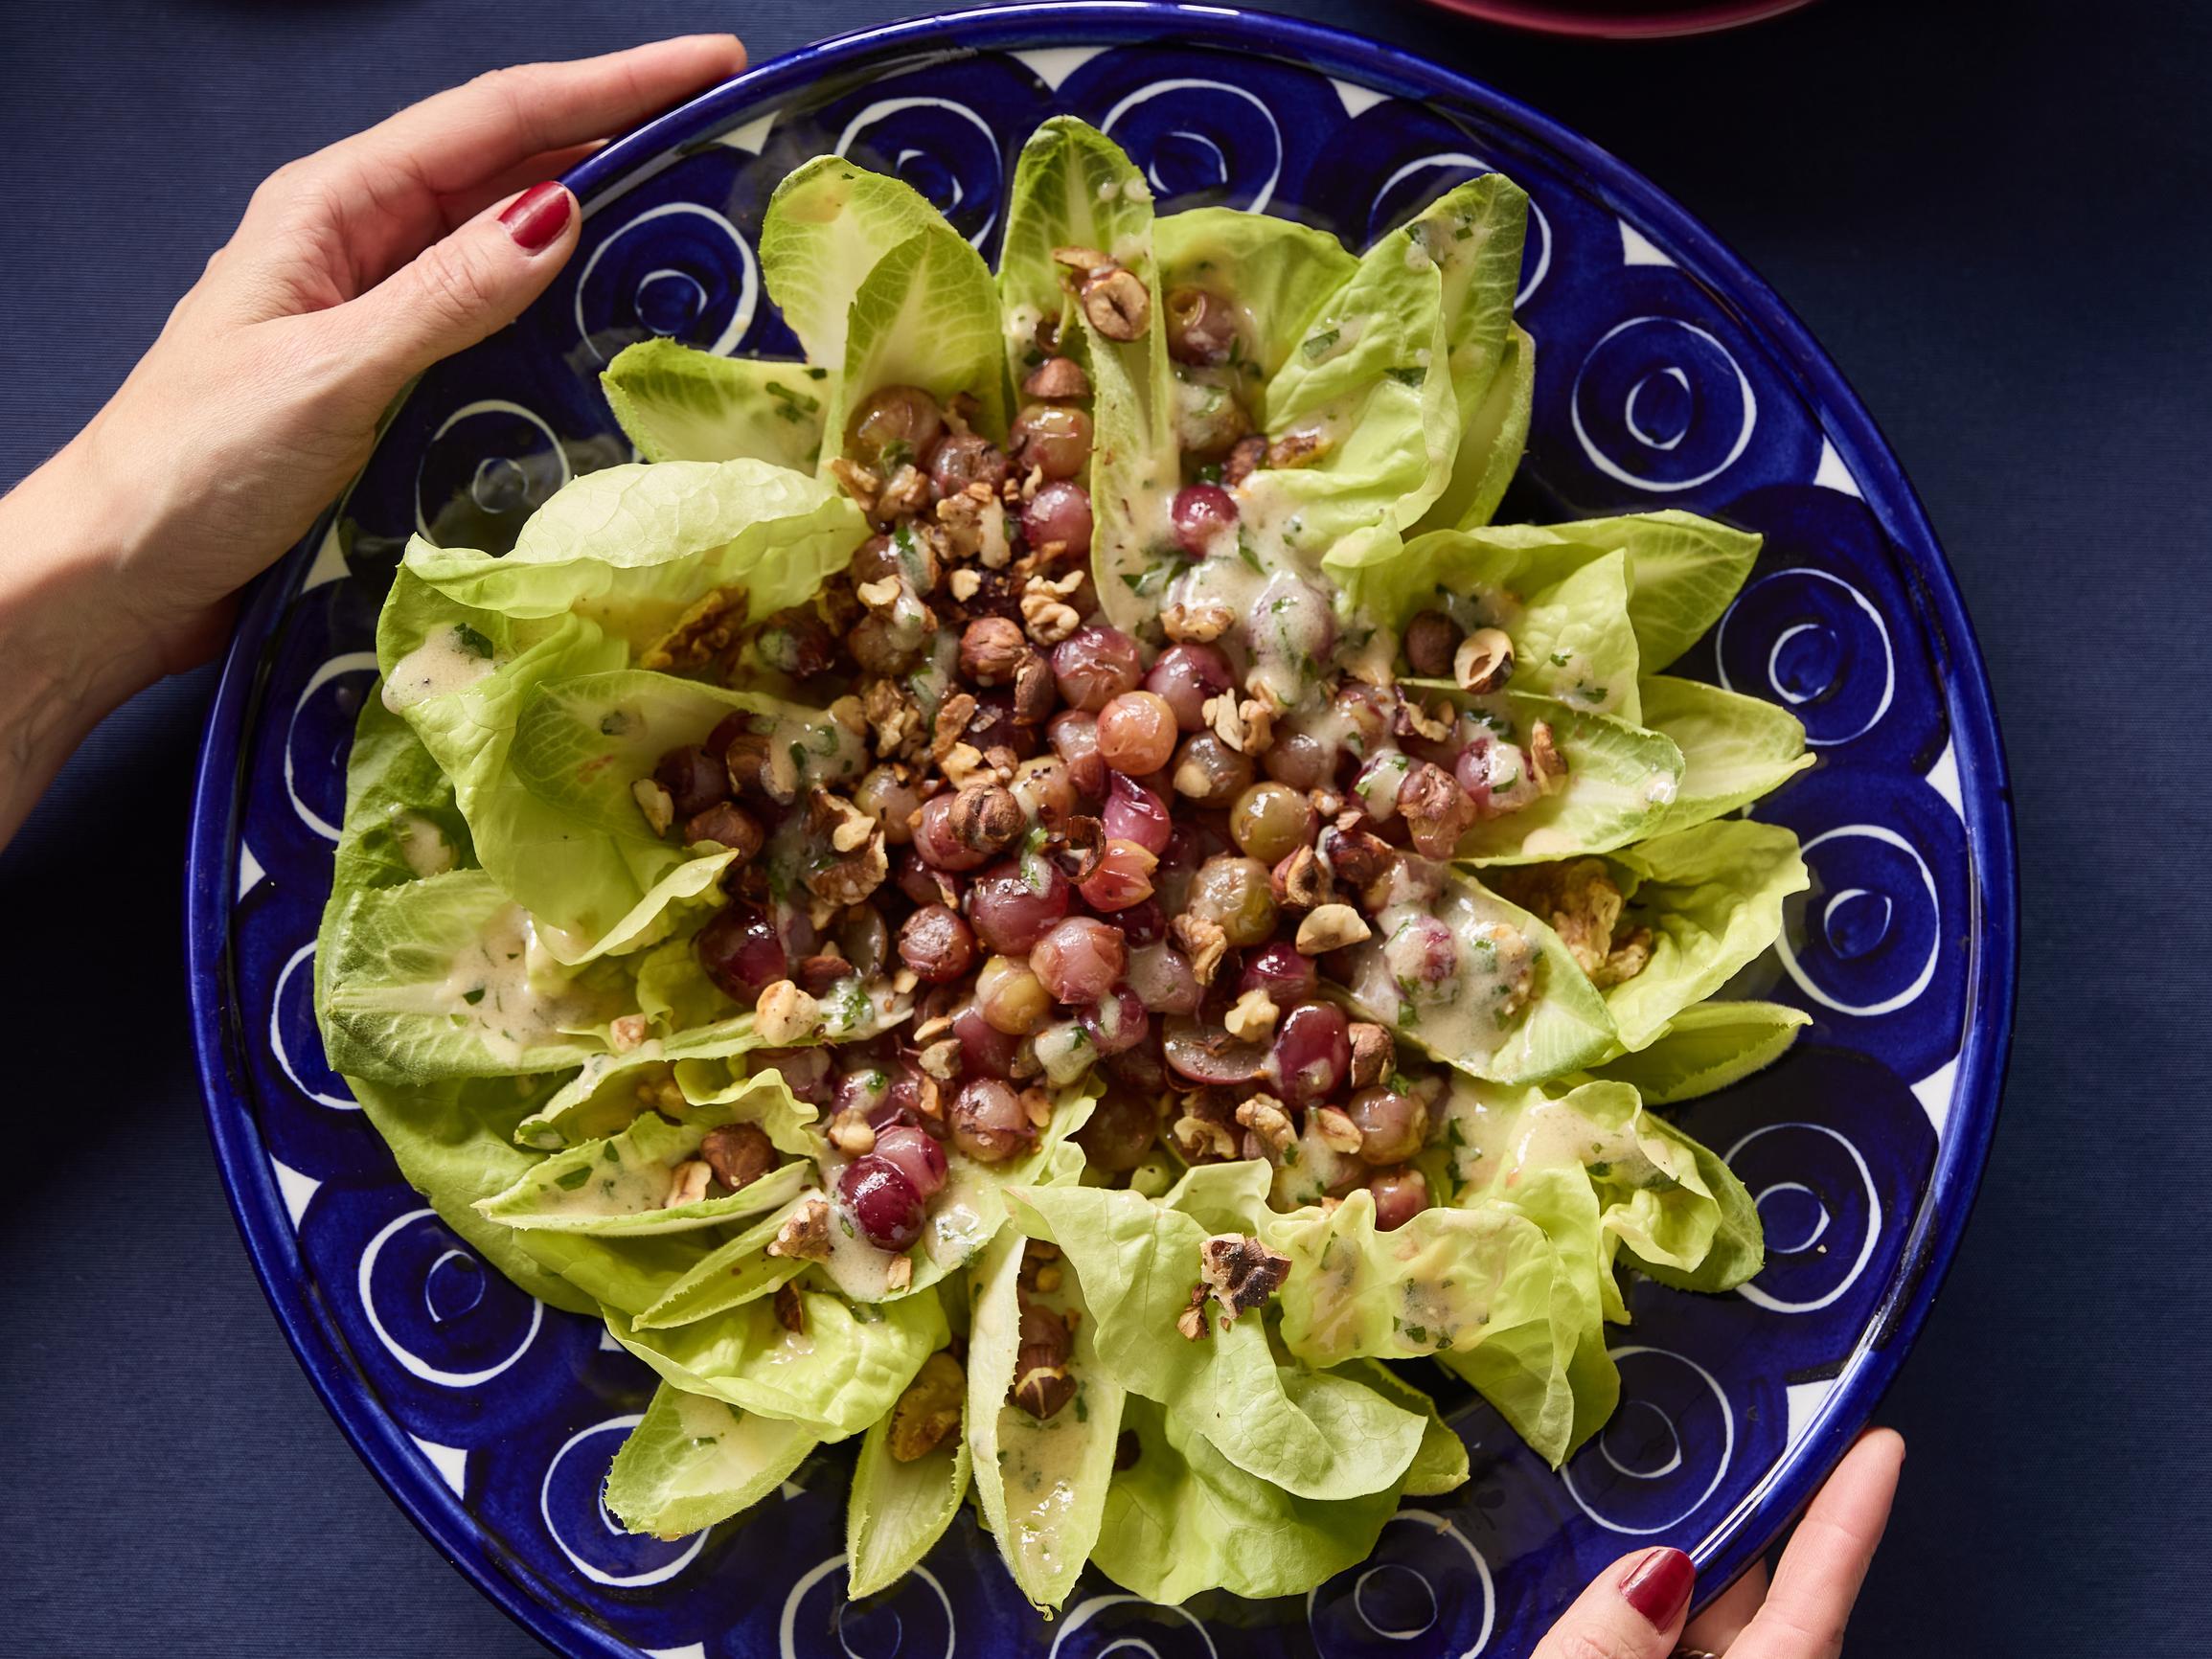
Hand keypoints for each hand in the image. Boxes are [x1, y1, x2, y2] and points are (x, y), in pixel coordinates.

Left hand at [0, 34, 745, 844]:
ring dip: (601, 218)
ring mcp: (380, 310)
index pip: (495, 117)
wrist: (123, 577)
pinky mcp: (396, 378)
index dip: (611, 85)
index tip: (712, 64)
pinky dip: (564, 303)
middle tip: (730, 129)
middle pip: (510, 163)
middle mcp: (361, 242)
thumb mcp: (331, 374)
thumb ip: (445, 296)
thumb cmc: (198, 468)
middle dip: (620, 134)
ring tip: (702, 211)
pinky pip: (497, 318)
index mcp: (332, 207)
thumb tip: (558, 214)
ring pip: (509, 239)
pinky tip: (621, 315)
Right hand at [1533, 1428, 1905, 1658]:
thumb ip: (1608, 1644)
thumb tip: (1652, 1569)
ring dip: (1653, 1564)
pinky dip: (1625, 1608)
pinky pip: (1648, 1643)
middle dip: (1721, 1522)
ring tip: (1604, 1482)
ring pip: (1688, 1622)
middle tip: (1703, 1422)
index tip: (1879, 1444)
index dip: (1848, 1520)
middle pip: (1749, 1601)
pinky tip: (1577, 1561)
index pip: (1813, 1604)